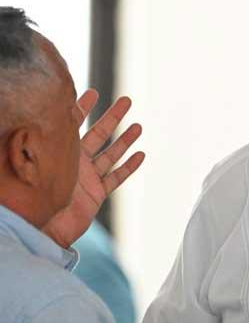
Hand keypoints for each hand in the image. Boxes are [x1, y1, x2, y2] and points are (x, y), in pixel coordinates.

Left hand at [44, 90, 144, 247]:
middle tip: (126, 101)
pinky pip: (116, 177)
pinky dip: (129, 167)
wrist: (42, 230)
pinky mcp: (97, 193)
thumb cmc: (33, 200)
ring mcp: (88, 177)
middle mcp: (75, 162)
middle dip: (113, 117)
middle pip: (98, 134)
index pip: (72, 124)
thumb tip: (36, 119)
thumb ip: (41, 146)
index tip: (93, 93)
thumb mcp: (38, 166)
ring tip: (138, 126)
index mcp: (59, 153)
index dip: (82, 108)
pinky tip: (140, 155)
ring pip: (111, 154)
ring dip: (125, 140)